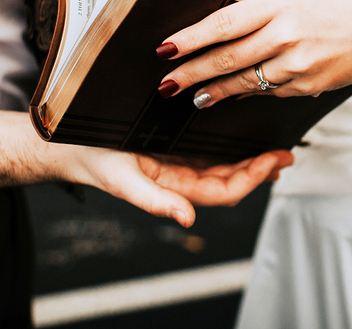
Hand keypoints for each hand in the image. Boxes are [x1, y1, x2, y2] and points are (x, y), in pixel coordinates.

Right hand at [63, 146, 293, 226]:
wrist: (65, 142)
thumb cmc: (90, 161)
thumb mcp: (121, 179)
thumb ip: (154, 201)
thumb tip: (187, 221)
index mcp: (173, 186)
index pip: (222, 189)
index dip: (251, 178)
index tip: (274, 161)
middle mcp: (180, 173)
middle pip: (230, 177)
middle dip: (260, 168)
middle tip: (286, 152)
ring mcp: (178, 157)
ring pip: (222, 161)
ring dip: (250, 156)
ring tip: (275, 145)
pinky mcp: (171, 139)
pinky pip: (207, 142)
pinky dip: (229, 140)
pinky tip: (243, 130)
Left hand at [155, 0, 351, 105]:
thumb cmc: (331, 3)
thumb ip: (254, 4)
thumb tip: (215, 23)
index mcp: (277, 3)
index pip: (223, 23)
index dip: (190, 40)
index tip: (164, 49)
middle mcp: (285, 34)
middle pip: (226, 58)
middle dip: (191, 73)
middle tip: (166, 83)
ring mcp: (296, 64)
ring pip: (244, 81)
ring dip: (214, 91)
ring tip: (193, 96)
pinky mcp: (305, 86)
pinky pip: (267, 90)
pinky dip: (246, 91)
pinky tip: (231, 93)